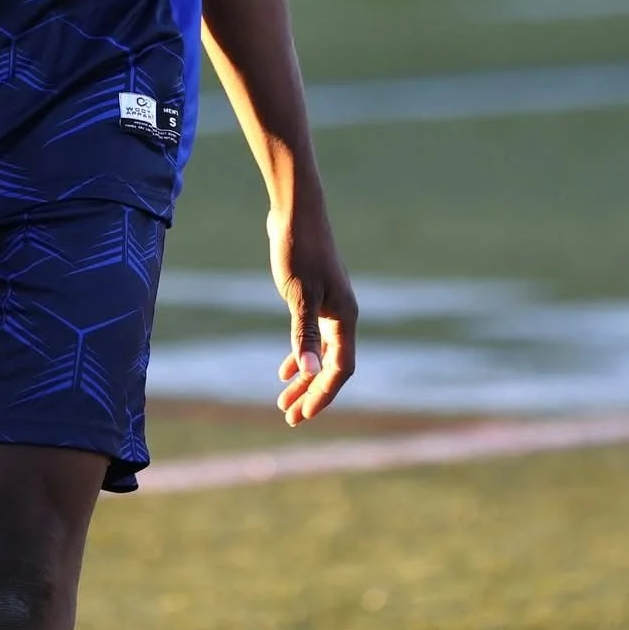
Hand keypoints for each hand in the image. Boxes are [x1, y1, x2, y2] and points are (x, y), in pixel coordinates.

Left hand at [271, 207, 358, 425]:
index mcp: (345, 318)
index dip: (323, 394)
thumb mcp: (298, 296)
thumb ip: (303, 335)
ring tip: (283, 400)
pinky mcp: (315, 296)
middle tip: (290, 417)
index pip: (340, 369)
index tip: (302, 415)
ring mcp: (330, 305)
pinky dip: (300, 354)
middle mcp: (342, 315)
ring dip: (304, 377)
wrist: (295, 211)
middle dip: (312, 393)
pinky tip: (285, 368)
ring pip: (320, 352)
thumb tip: (308, 372)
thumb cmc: (298, 250)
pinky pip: (312, 336)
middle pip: (331, 366)